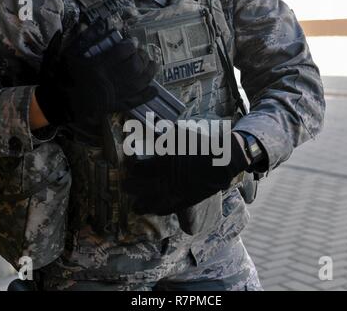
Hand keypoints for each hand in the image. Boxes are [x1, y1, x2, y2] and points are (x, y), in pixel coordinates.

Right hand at [35, 25, 157, 128]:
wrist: (60, 103)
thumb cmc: (62, 77)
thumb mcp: (69, 54)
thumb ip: (83, 39)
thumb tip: (97, 24)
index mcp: (97, 67)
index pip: (122, 52)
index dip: (131, 45)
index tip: (133, 42)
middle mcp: (109, 81)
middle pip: (134, 67)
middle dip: (141, 57)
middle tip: (142, 53)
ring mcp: (114, 95)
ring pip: (139, 83)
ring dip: (149, 73)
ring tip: (153, 64)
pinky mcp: (116, 106)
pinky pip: (135, 101)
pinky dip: (146, 96)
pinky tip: (154, 90)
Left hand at [125, 128, 249, 215]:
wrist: (222, 159)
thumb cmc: (200, 144)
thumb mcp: (179, 134)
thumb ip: (163, 137)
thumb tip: (151, 134)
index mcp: (163, 162)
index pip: (141, 169)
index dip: (134, 170)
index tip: (130, 170)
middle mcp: (168, 179)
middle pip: (144, 187)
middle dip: (132, 188)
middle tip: (125, 188)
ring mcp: (178, 191)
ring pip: (155, 202)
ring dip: (144, 206)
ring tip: (136, 208)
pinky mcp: (188, 199)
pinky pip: (172, 208)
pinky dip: (163, 210)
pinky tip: (156, 211)